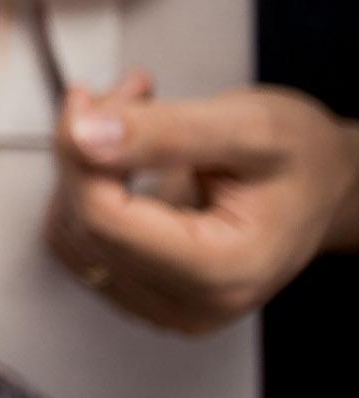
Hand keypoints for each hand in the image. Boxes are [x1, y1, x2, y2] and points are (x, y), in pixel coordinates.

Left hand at [44, 72, 358, 333]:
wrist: (327, 186)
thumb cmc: (303, 159)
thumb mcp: (248, 127)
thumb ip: (165, 132)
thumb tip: (85, 137)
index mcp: (221, 272)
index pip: (103, 220)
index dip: (79, 154)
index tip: (89, 98)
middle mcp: (190, 304)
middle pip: (83, 224)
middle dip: (86, 148)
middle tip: (126, 93)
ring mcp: (164, 304)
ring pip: (70, 230)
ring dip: (83, 164)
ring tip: (135, 114)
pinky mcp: (144, 290)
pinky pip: (80, 239)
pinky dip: (88, 186)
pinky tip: (124, 150)